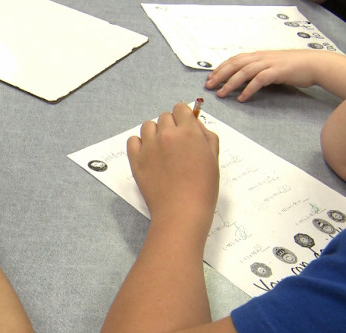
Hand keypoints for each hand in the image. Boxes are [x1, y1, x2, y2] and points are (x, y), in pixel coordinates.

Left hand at [127, 103, 218, 231]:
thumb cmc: (202, 188)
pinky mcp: (136, 160)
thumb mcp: (213, 158)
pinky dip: (139, 144)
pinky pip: (132, 140)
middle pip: (164, 117)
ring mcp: (149, 146)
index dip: (183, 117)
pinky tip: (148, 154)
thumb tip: (195, 123)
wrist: (181, 212)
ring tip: (161, 149)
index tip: (184, 127)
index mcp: (188, 131)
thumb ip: (206, 136)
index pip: (180, 108)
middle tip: (175, 144)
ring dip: (154, 133)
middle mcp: (167, 134)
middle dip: (170, 126)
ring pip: (148, 126)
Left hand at [205, 50, 322, 101]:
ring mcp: (269, 63)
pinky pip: (259, 80)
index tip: (210, 78)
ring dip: (230, 83)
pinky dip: (249, 89)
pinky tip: (242, 98)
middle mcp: (261, 57)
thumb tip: (241, 80)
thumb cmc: (293, 67)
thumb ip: (256, 71)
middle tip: (209, 87)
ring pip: (244, 72)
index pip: (234, 60)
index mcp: (258, 55)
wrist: (314, 64)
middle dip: (220, 76)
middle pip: (235, 65)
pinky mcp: (277, 72)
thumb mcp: (270, 66)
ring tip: (222, 94)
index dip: (220, 68)